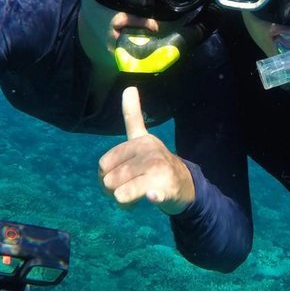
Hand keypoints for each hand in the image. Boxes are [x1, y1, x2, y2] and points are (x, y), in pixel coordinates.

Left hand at [99, 86, 195, 214]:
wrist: (184, 186)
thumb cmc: (155, 164)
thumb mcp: (143, 138)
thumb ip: (133, 116)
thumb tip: (129, 87)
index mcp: (141, 141)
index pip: (105, 162)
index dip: (105, 174)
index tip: (116, 174)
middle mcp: (150, 153)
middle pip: (109, 180)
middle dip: (112, 191)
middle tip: (126, 189)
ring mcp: (159, 170)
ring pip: (120, 193)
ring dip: (123, 202)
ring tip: (134, 198)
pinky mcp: (166, 188)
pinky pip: (152, 193)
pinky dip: (151, 196)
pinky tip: (152, 195)